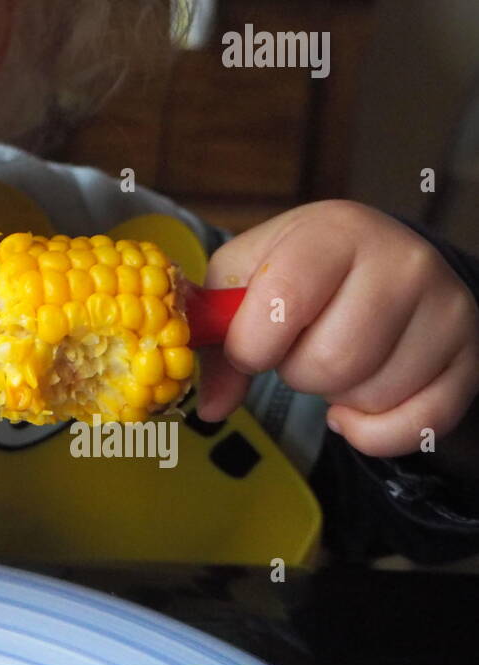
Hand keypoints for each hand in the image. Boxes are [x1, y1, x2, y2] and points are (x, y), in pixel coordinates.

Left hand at [195, 200, 478, 456]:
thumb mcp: (245, 274)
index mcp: (336, 232)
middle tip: (300, 348)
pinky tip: (356, 404)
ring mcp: (446, 308)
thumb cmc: (302, 267)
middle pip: (331, 361)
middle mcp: (402, 262)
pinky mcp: (470, 355)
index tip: (251, 345)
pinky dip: (375, 432)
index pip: (286, 301)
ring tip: (336, 356)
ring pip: (372, 395)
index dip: (253, 344)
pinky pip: (419, 425)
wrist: (380, 257)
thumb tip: (211, 405)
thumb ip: (218, 334)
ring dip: (336, 395)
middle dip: (297, 372)